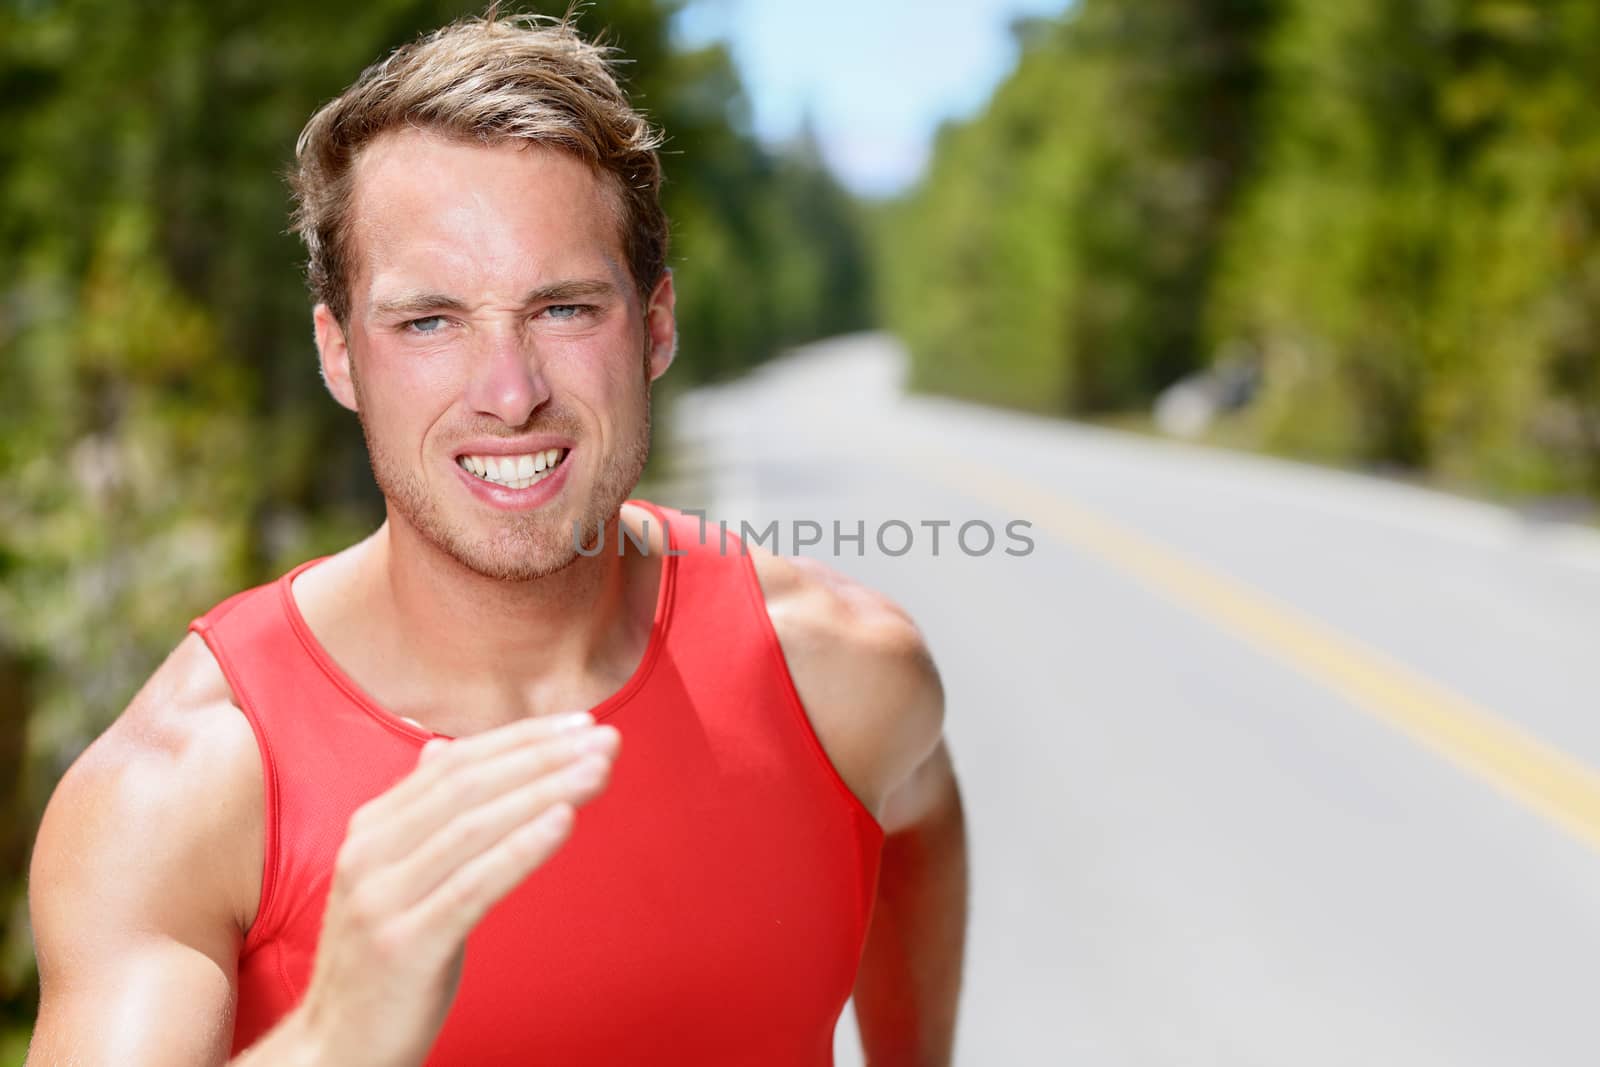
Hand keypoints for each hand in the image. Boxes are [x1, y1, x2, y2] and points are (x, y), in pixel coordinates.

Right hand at [293, 711, 618, 1066]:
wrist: (337, 1048)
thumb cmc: (383, 960)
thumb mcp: (395, 876)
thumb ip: (419, 814)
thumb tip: (440, 747)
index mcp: (371, 829)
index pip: (457, 762)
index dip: (523, 737)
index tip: (581, 722)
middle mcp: (370, 854)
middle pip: (470, 785)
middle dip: (544, 756)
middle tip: (605, 737)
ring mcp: (383, 899)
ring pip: (475, 827)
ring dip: (545, 790)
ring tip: (599, 770)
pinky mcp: (405, 944)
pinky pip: (473, 884)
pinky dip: (522, 847)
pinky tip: (564, 820)